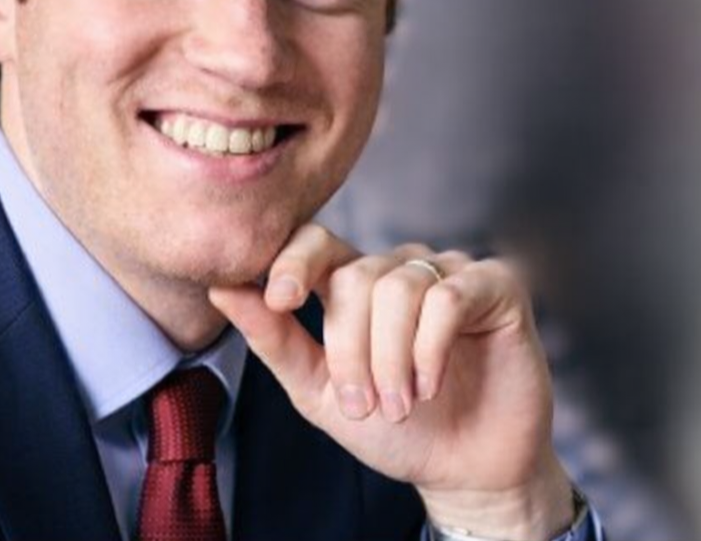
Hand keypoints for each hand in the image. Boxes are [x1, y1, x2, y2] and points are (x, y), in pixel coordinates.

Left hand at [209, 224, 574, 539]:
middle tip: (364, 403)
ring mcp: (446, 271)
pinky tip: (432, 382)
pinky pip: (448, 298)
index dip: (293, 261)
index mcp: (352, 282)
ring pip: (398, 287)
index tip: (280, 299)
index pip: (315, 242)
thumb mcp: (317, 389)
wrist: (465, 471)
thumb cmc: (391, 427)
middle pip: (354, 276)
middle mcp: (397, 267)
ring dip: (392, 358)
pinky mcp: (493, 286)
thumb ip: (273, 338)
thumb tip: (220, 288)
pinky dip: (431, 348)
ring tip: (403, 403)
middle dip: (351, 349)